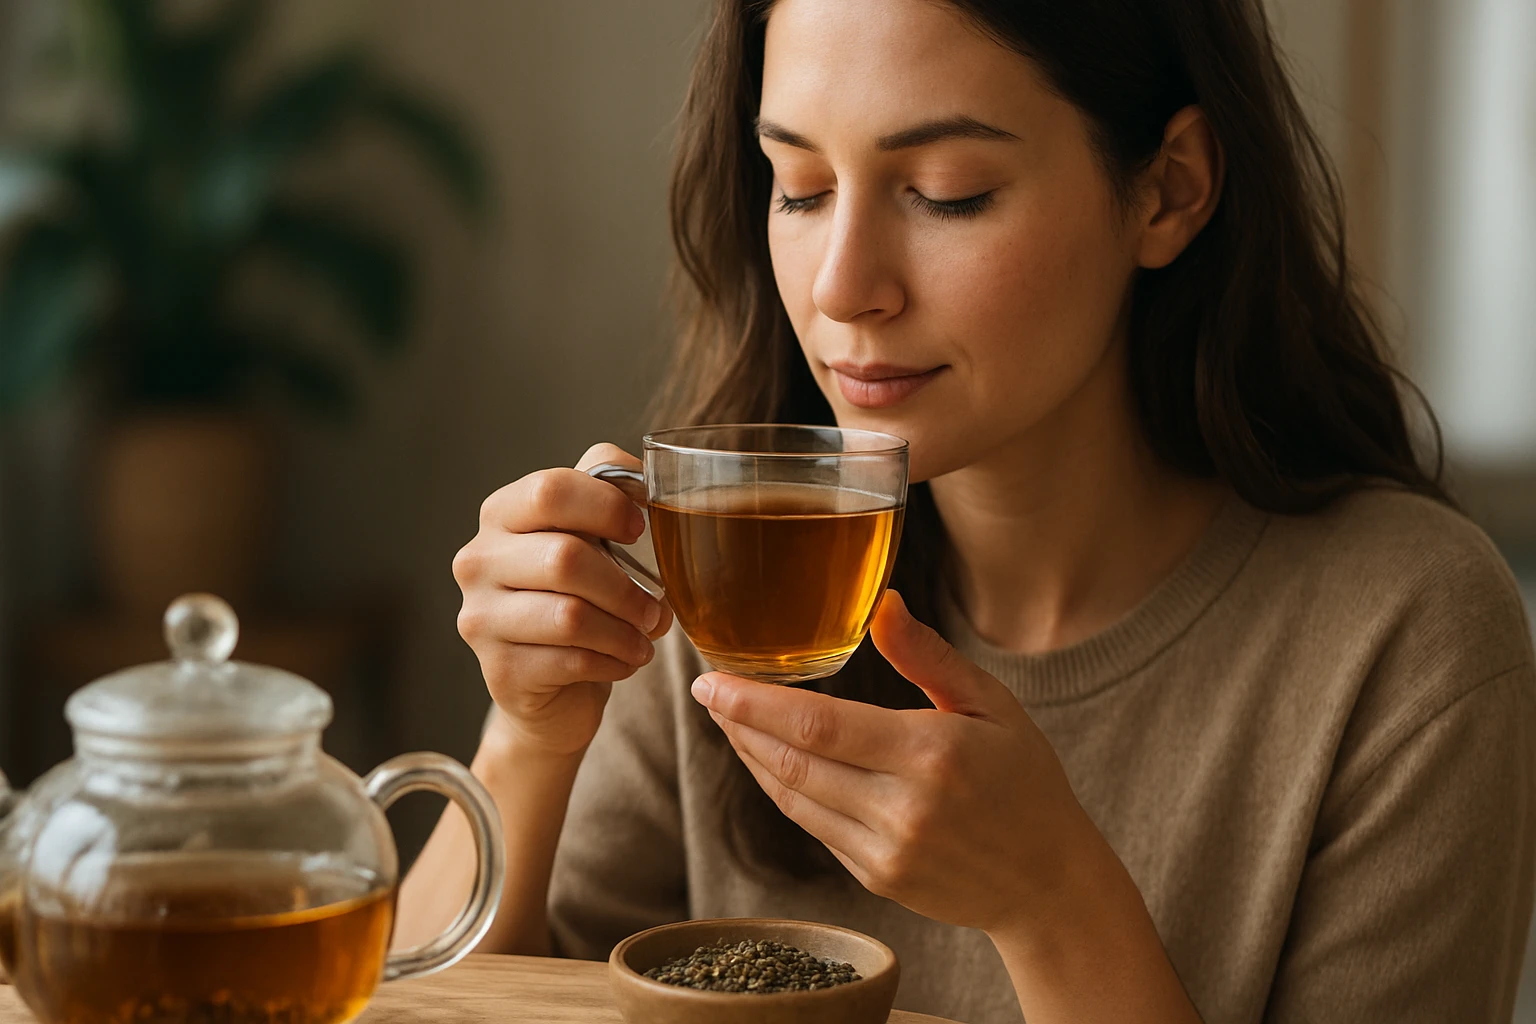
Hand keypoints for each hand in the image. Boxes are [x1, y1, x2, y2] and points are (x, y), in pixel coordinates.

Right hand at [455, 443, 672, 756]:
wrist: (554, 684)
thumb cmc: (580, 595)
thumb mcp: (593, 535)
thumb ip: (613, 492)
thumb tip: (649, 482)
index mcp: (502, 514)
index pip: (551, 490)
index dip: (606, 505)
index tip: (639, 529)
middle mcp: (479, 561)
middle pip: (565, 558)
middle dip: (626, 586)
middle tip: (656, 607)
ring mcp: (481, 618)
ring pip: (570, 616)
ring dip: (625, 630)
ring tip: (645, 636)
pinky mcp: (501, 670)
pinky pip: (572, 660)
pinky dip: (613, 661)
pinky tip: (623, 660)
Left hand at [691, 591, 1105, 937]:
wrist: (1047, 883)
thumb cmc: (1025, 780)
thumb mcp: (992, 705)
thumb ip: (929, 656)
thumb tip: (881, 604)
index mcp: (931, 753)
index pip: (818, 724)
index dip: (754, 704)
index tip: (712, 681)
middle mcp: (902, 807)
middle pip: (793, 761)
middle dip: (739, 725)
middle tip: (706, 692)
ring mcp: (885, 850)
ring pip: (793, 797)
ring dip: (753, 757)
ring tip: (728, 721)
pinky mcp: (876, 878)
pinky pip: (812, 826)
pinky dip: (784, 789)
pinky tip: (771, 760)